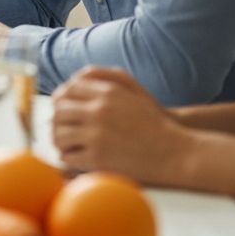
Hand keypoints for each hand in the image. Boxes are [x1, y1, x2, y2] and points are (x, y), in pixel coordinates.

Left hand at [52, 66, 188, 180]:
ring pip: (59, 134)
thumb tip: (74, 77)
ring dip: (58, 140)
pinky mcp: (98, 159)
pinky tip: (74, 157)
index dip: (60, 100)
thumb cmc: (153, 122)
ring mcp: (97, 135)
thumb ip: (104, 76)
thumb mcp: (132, 90)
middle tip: (59, 128)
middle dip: (56, 120)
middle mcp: (99, 111)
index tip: (61, 109)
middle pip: (59, 112)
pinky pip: (68, 156)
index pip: (67, 91)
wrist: (177, 153)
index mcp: (106, 93)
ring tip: (65, 144)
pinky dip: (68, 157)